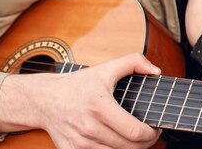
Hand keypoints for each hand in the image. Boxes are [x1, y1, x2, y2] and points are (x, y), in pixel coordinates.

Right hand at [0, 53, 161, 148]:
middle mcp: (89, 127)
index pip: (135, 132)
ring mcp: (80, 143)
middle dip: (146, 142)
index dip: (152, 134)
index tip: (156, 128)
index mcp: (100, 107)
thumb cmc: (78, 84)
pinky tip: (119, 143)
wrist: (45, 99)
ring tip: (136, 139)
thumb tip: (156, 71)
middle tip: (150, 134)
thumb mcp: (106, 68)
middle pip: (129, 147)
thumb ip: (134, 62)